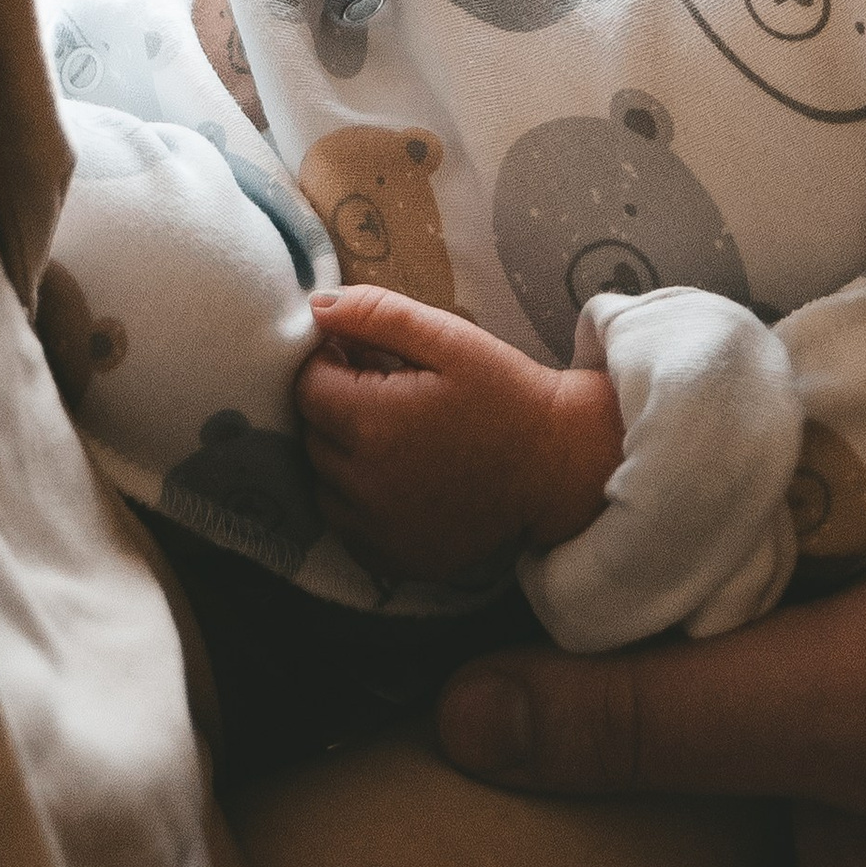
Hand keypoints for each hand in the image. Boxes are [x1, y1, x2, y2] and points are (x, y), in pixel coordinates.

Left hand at [294, 286, 623, 576]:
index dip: (331, 362)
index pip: (307, 385)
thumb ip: (376, 314)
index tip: (366, 356)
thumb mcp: (448, 338)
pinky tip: (400, 479)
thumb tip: (316, 306)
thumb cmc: (506, 394)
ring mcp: (375, 530)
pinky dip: (358, 502)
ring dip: (342, 455)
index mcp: (372, 422)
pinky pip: (346, 526)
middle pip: (311, 433)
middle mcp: (363, 484)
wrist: (558, 466)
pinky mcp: (392, 559)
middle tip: (387, 390)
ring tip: (395, 435)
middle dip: (336, 405)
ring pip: (323, 482)